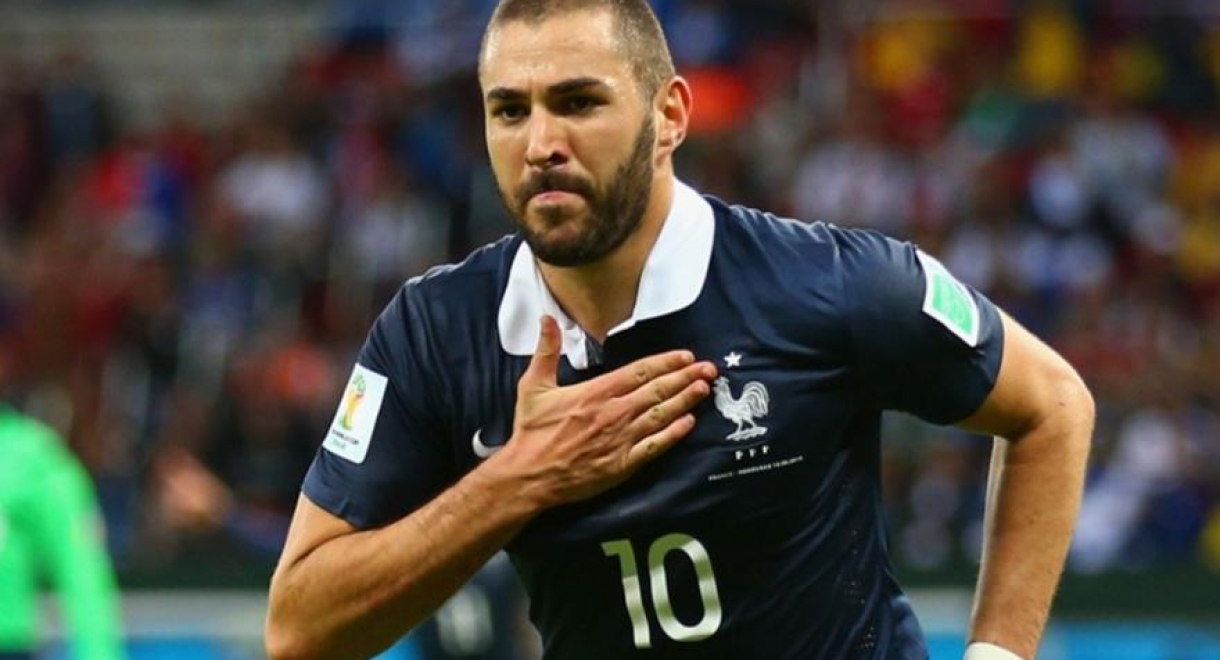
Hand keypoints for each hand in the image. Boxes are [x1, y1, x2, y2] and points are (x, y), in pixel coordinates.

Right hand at [489, 316, 716, 506]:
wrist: (529, 476)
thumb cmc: (532, 431)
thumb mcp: (534, 386)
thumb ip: (546, 351)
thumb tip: (547, 319)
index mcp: (597, 392)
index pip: (640, 371)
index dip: (666, 362)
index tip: (686, 356)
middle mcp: (614, 412)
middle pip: (658, 390)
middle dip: (686, 377)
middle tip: (710, 369)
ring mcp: (621, 439)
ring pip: (661, 415)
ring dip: (686, 401)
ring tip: (705, 389)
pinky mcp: (623, 464)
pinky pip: (655, 446)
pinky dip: (674, 434)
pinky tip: (689, 424)